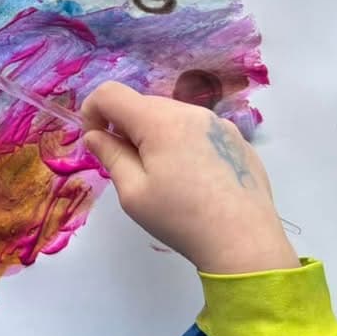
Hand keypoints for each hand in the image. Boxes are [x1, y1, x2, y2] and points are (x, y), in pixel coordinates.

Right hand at [80, 81, 298, 274]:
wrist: (244, 241)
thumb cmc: (181, 218)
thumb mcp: (133, 193)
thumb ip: (110, 155)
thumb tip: (95, 135)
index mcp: (160, 121)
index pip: (110, 93)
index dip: (91, 111)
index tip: (95, 142)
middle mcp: (191, 112)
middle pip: (143, 105)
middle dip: (126, 128)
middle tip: (128, 167)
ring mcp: (219, 124)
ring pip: (172, 116)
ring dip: (156, 136)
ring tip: (165, 177)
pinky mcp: (237, 140)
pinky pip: (198, 131)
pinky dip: (184, 144)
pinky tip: (195, 180)